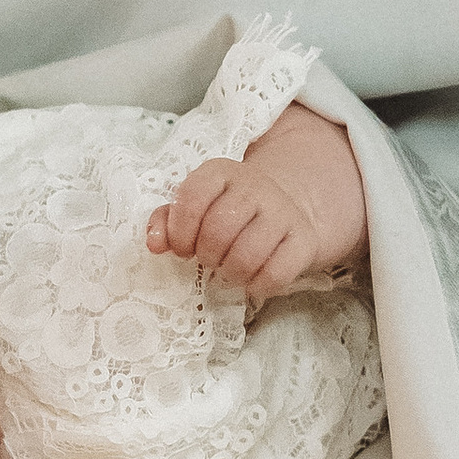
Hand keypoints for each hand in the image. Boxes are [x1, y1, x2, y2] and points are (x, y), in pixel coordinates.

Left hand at [147, 101, 366, 298]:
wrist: (283, 209)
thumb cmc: (227, 213)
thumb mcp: (195, 208)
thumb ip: (166, 222)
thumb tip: (154, 243)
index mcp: (221, 172)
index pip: (192, 198)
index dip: (179, 231)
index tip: (182, 247)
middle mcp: (255, 186)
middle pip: (219, 229)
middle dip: (206, 254)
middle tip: (208, 259)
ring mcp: (283, 211)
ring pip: (247, 254)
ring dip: (231, 272)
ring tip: (228, 270)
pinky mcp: (304, 239)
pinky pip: (277, 273)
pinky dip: (258, 285)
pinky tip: (252, 281)